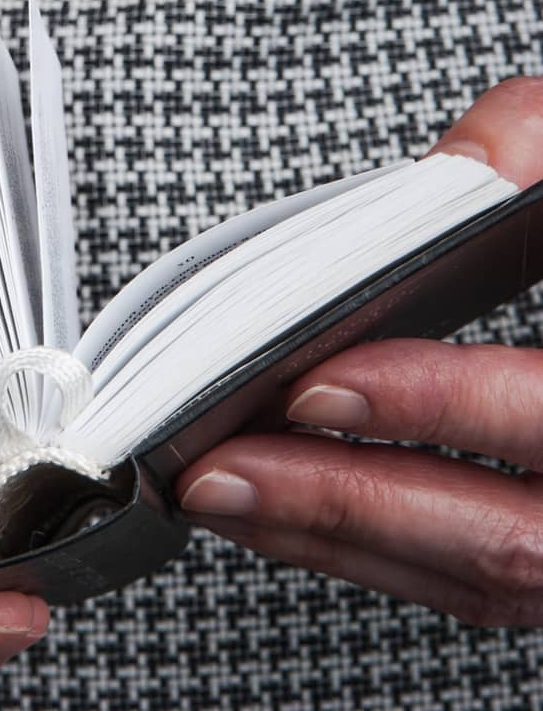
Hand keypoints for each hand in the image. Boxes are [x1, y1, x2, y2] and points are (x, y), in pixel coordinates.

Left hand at [177, 76, 542, 627]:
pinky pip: (459, 583)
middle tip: (221, 463)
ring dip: (327, 538)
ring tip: (214, 487)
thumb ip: (536, 142)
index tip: (316, 386)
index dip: (431, 404)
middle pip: (499, 537)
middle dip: (342, 498)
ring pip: (472, 579)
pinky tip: (272, 511)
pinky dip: (357, 550)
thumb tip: (465, 165)